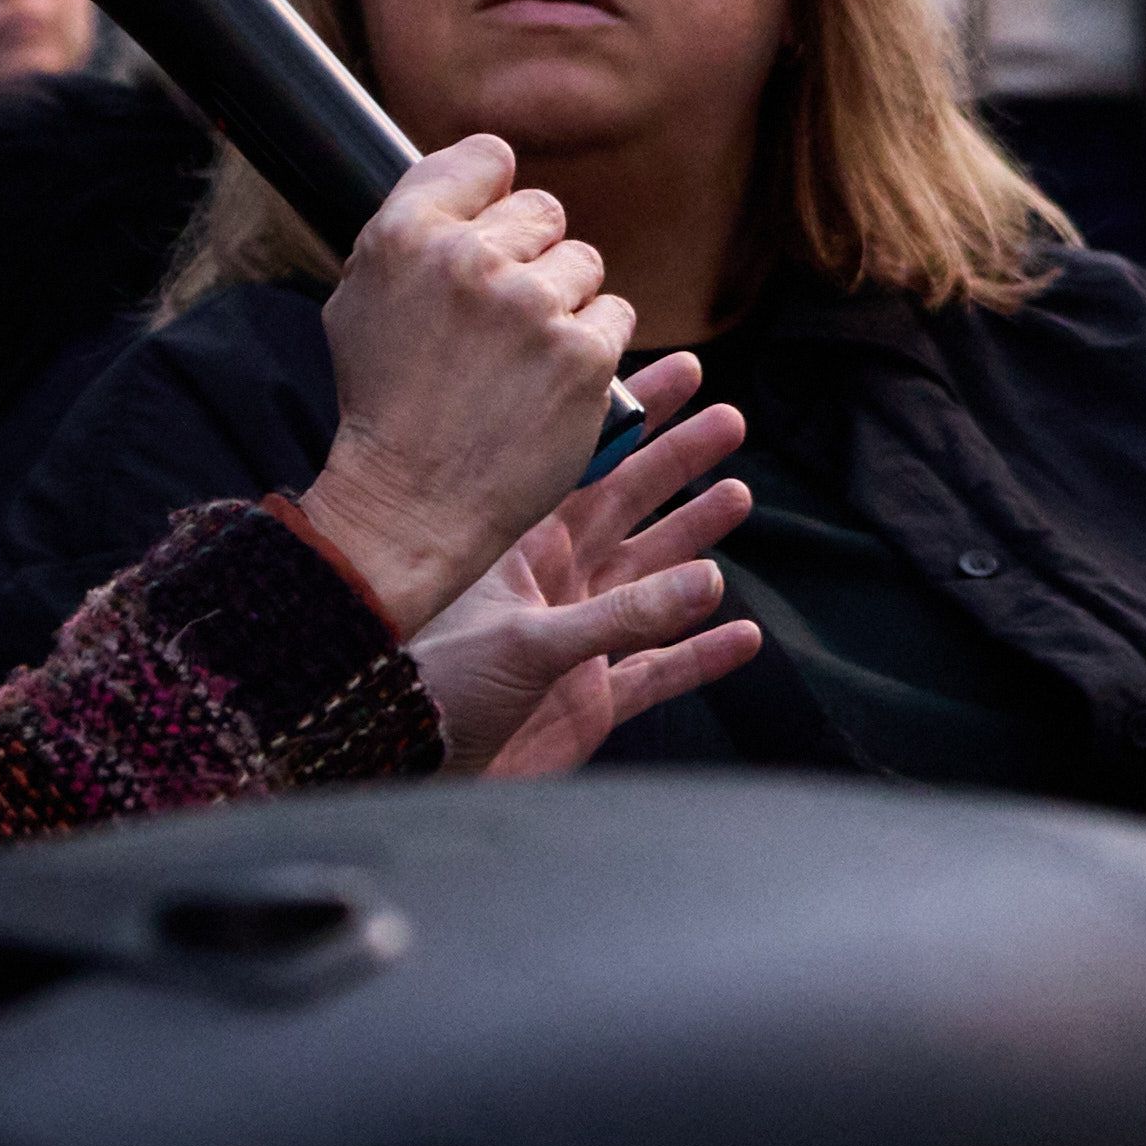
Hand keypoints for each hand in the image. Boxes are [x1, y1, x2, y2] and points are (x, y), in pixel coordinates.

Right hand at [296, 135, 638, 629]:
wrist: (411, 502)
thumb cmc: (384, 403)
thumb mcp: (359, 298)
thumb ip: (412, 228)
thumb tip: (478, 175)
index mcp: (407, 233)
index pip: (487, 157)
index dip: (494, 191)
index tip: (493, 225)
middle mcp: (469, 259)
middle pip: (543, 211)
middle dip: (531, 256)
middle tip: (504, 317)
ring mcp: (531, 306)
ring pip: (583, 263)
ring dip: (565, 302)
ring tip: (526, 357)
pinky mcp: (582, 354)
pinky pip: (614, 314)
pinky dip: (593, 346)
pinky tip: (555, 381)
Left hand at [411, 358, 762, 774]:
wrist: (403, 772)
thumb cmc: (434, 692)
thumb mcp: (526, 641)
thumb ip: (621, 615)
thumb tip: (709, 579)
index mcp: (522, 549)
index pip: (588, 466)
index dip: (635, 419)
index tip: (679, 374)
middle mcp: (552, 584)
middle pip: (628, 510)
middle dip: (676, 465)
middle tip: (728, 419)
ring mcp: (574, 642)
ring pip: (650, 582)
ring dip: (693, 541)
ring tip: (737, 495)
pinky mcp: (588, 703)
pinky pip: (657, 671)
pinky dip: (699, 655)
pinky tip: (742, 635)